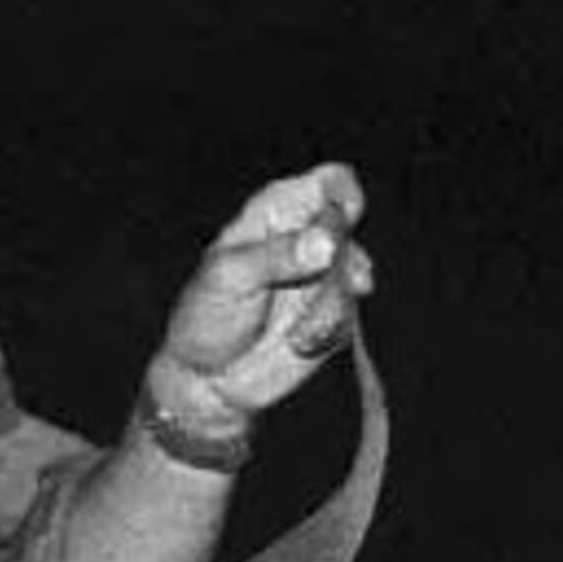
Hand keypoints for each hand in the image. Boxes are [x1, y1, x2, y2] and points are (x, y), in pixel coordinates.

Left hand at [139, 164, 375, 447]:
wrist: (208, 379)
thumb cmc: (205, 317)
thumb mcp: (229, 278)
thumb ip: (276, 256)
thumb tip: (325, 243)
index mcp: (277, 212)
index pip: (331, 182)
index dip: (343, 196)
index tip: (336, 224)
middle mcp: (307, 238)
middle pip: (351, 230)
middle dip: (335, 262)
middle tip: (311, 279)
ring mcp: (324, 277)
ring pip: (357, 275)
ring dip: (328, 306)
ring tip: (294, 329)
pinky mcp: (334, 313)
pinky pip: (351, 314)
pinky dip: (328, 330)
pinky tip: (299, 341)